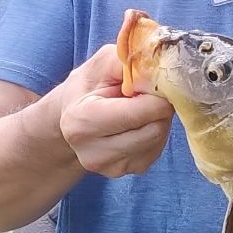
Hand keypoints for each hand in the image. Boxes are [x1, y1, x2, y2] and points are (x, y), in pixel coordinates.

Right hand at [54, 40, 173, 178]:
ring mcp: (111, 168)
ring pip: (159, 139)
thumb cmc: (90, 85)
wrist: (73, 116)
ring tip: (140, 107)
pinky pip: (158, 150)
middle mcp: (93, 153)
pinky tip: (139, 124)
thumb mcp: (103, 62)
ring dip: (158, 119)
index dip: (156, 94)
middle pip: (153, 129)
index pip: (137, 113)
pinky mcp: (129, 171)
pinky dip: (155, 132)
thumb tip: (158, 66)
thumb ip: (128, 61)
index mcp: (81, 122)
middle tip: (148, 93)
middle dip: (159, 107)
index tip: (155, 81)